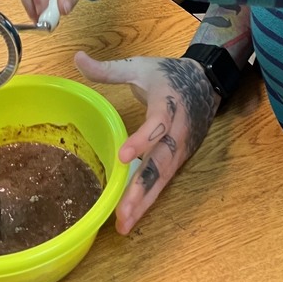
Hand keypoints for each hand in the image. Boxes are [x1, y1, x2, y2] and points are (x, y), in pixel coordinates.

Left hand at [75, 52, 218, 234]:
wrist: (205, 82)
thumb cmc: (166, 75)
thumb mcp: (139, 66)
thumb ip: (108, 69)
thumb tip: (77, 58)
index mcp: (169, 102)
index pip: (159, 122)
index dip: (143, 139)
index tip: (123, 157)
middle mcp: (178, 129)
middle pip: (161, 161)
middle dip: (141, 188)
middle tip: (122, 212)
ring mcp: (181, 147)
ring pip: (163, 177)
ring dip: (144, 201)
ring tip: (124, 223)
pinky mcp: (180, 159)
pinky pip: (163, 181)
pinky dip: (149, 199)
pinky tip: (131, 216)